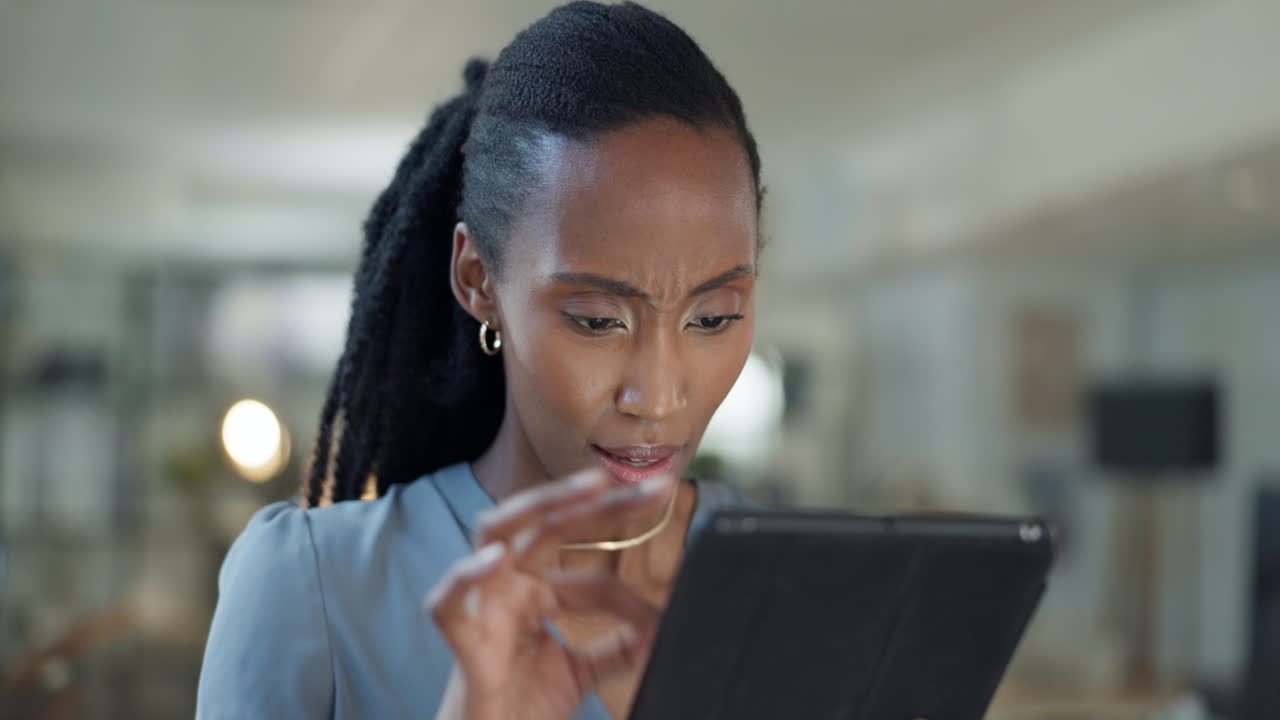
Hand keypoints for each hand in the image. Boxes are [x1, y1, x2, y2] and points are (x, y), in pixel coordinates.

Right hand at [428, 470, 670, 719]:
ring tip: (587, 489)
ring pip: (493, 533)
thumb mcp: (584, 671)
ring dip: (538, 505)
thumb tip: (661, 628)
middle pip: (546, 523)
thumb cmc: (523, 706)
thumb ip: (618, 646)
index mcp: (535, 587)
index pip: (586, 557)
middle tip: (650, 489)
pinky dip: (467, 576)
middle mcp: (508, 584)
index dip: (631, 571)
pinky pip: (450, 603)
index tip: (675, 588)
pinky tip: (495, 559)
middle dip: (595, 500)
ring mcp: (484, 606)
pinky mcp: (463, 642)